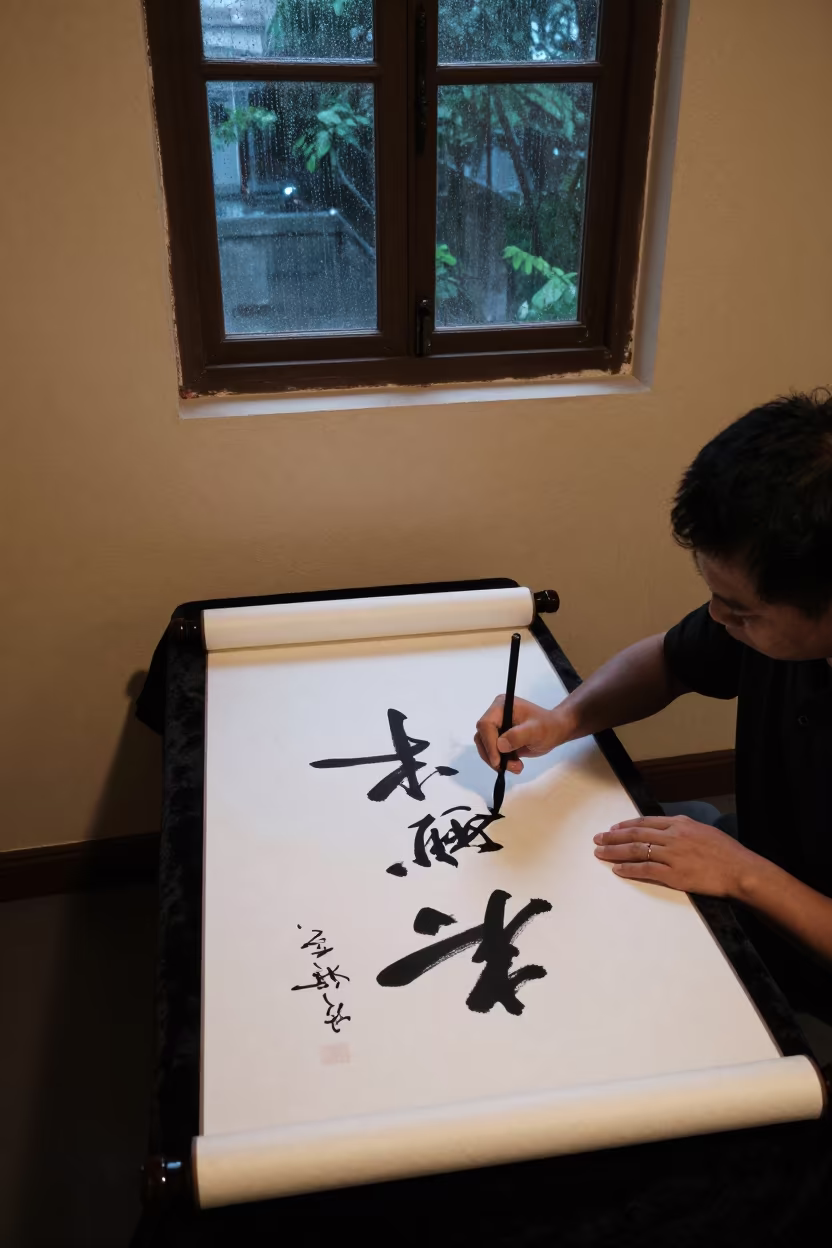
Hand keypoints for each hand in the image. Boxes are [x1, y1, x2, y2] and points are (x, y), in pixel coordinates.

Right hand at [474, 697, 568, 773]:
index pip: (486, 724)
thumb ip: (518, 736)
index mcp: (502, 706)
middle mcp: (495, 715)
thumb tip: (500, 745)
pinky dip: (501, 762)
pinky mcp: (498, 738)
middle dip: (493, 755)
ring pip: (485, 747)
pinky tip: (515, 765)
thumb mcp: (536, 730)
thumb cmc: (548, 726)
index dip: (489, 743)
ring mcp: (496, 727)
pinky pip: (492, 752)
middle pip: (482, 737)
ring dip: (497, 761)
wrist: (554, 730)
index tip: (498, 761)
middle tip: (510, 767)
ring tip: (517, 767)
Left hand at [593, 815, 762, 898]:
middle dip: (613, 836)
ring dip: (615, 852)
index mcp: (679, 823)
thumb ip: (684, 830)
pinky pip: (646, 870)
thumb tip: (669, 831)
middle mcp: (672, 836)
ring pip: (636, 850)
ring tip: (600, 853)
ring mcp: (672, 855)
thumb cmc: (726, 852)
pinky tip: (618, 870)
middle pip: (635, 834)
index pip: (645, 821)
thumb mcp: (704, 830)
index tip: (613, 828)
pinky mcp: (674, 874)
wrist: (739, 869)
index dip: (626, 825)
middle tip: (597, 838)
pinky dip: (629, 869)